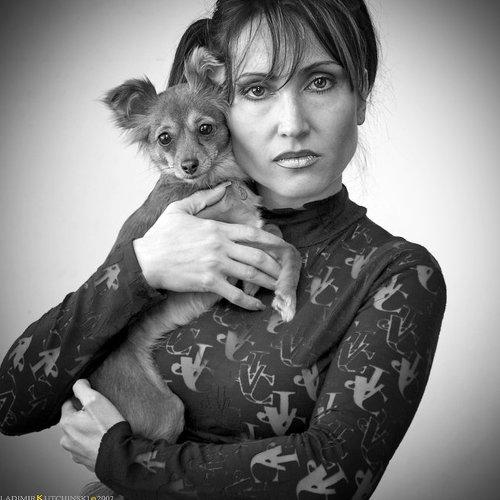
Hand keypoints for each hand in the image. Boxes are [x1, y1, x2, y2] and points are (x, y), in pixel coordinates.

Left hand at [59, 379, 124, 471]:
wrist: (118, 455)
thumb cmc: (107, 427)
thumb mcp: (95, 400)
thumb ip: (82, 388)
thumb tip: (78, 383)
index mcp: (66, 423)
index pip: (68, 403)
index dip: (82, 400)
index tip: (94, 403)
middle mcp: (66, 438)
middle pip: (74, 419)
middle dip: (84, 416)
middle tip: (100, 415)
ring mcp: (74, 451)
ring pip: (79, 433)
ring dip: (88, 429)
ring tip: (103, 428)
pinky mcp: (84, 460)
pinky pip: (86, 446)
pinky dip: (92, 441)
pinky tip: (103, 439)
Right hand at [133, 182, 289, 310]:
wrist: (146, 260)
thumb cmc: (161, 234)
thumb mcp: (180, 209)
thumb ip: (204, 198)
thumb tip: (222, 187)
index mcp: (217, 229)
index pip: (252, 233)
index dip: (271, 241)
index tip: (283, 247)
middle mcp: (221, 247)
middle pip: (258, 256)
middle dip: (275, 265)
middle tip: (284, 272)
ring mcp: (216, 266)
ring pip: (251, 274)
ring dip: (268, 282)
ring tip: (278, 288)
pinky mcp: (209, 283)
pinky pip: (235, 294)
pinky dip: (249, 301)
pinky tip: (258, 306)